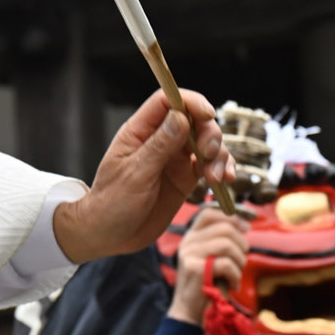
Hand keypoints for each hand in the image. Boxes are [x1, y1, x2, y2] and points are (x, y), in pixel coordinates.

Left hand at [52, 89, 234, 262]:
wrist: (109, 233)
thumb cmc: (112, 202)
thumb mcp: (135, 174)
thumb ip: (159, 146)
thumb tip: (180, 116)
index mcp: (139, 131)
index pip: (167, 101)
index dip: (190, 101)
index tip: (207, 114)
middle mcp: (160, 140)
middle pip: (194, 119)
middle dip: (209, 132)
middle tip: (209, 154)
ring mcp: (174, 158)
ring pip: (206, 142)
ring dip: (219, 154)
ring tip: (216, 177)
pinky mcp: (185, 177)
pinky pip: (210, 165)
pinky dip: (222, 169)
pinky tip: (225, 181)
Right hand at [168, 207, 249, 325]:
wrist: (190, 312)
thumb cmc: (207, 285)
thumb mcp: (213, 258)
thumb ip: (222, 241)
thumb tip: (245, 225)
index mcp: (191, 236)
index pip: (209, 213)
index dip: (231, 217)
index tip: (246, 228)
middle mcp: (188, 241)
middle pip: (224, 228)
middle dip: (242, 244)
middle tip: (243, 259)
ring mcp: (189, 253)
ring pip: (227, 244)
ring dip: (240, 260)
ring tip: (237, 273)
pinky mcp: (195, 268)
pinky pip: (226, 264)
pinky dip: (236, 275)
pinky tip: (232, 284)